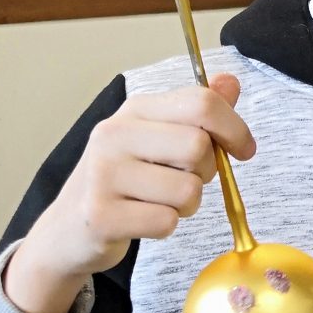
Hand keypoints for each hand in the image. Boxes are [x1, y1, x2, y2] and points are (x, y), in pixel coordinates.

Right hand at [5, 76, 254, 312]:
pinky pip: (166, 222)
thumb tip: (230, 81)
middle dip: (206, 172)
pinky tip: (141, 220)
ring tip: (159, 202)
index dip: (235, 128)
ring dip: (186, 205)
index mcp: (134, 109)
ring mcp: (102, 174)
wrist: (67, 230)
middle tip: (184, 180)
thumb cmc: (123, 180)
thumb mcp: (157, 137)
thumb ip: (196, 111)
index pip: (202, 103)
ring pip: (188, 191)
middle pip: (199, 147)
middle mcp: (113, 134)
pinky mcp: (100, 215)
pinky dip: (165, 226)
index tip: (244, 150)